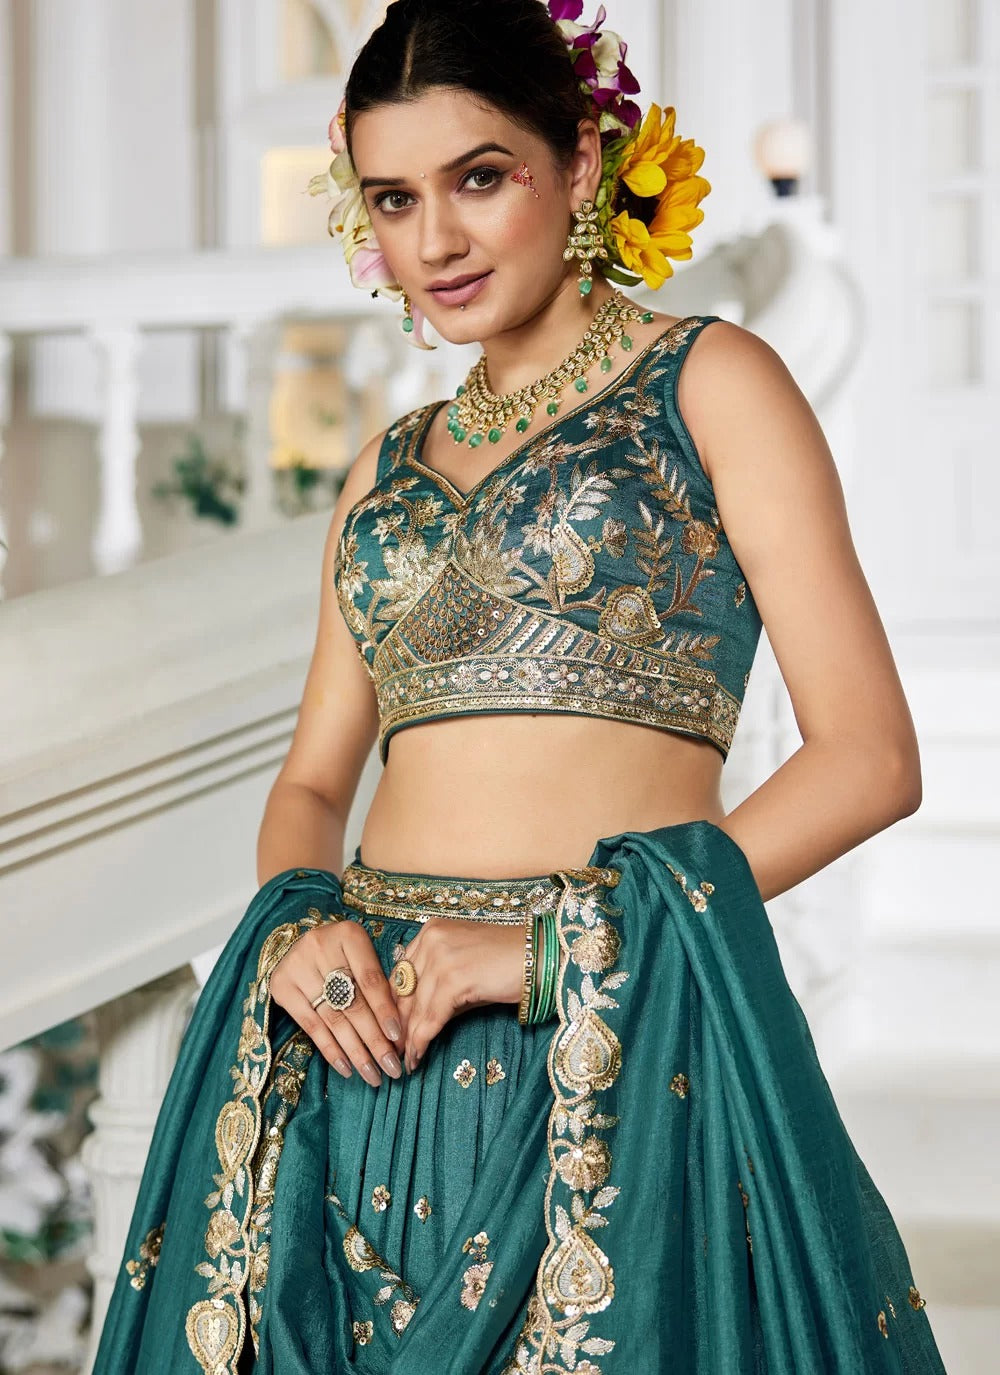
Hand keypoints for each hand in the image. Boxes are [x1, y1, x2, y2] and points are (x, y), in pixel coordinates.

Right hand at [270, 919, 403, 1087]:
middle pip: (352, 1003)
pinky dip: (331, 1050)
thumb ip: (379, 985)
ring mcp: (297, 967)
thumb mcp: (363, 956)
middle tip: (391, 1067)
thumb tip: (397, 1033)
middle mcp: (320, 947)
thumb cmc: (343, 953)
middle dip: (374, 1040)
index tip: (399, 1038)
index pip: (370, 980)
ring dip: (355, 1052)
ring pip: (333, 1019)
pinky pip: (311, 1026)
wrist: (299, 944)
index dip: (385, 1011)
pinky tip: (347, 1068)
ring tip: (372, 1075)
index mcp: (348, 935)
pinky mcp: (281, 987)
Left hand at [391, 919, 525, 1072]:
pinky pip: (431, 1017)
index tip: (390, 1029)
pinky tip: (418, 1057)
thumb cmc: (508, 963)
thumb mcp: (466, 968)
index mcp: (431, 931)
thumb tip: (416, 1022)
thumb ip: (438, 987)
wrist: (541, 958)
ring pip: (415, 1007)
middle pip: (403, 990)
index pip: (401, 973)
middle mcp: (432, 939)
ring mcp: (442, 957)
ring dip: (408, 1038)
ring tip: (405, 1060)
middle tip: (392, 1050)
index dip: (393, 1004)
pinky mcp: (455, 979)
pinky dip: (422, 1040)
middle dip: (396, 1024)